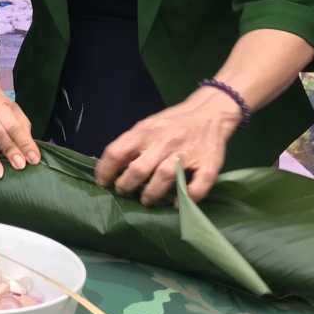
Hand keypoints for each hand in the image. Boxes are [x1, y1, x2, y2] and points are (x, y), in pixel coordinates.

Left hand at [95, 87, 239, 204]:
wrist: (210, 111)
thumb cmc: (173, 121)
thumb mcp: (148, 125)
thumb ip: (131, 142)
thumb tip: (111, 166)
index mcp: (145, 131)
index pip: (117, 152)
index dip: (105, 171)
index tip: (103, 183)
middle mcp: (164, 141)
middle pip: (139, 168)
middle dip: (126, 185)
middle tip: (124, 192)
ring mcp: (187, 153)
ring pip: (164, 176)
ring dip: (151, 193)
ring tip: (146, 200)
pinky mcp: (209, 163)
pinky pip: (199, 185)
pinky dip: (187, 197)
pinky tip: (177, 203)